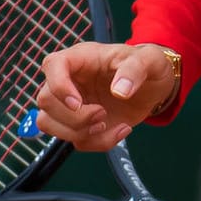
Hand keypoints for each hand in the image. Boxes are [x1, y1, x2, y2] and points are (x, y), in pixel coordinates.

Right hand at [33, 41, 176, 150]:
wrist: (155, 85)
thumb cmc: (147, 64)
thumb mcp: (150, 59)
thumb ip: (135, 69)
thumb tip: (119, 90)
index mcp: (81, 58)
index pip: (52, 65)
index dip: (58, 86)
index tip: (78, 103)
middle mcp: (70, 80)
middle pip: (46, 101)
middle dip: (74, 116)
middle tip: (102, 114)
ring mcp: (72, 104)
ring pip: (48, 124)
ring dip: (78, 132)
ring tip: (106, 124)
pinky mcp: (81, 124)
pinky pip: (76, 141)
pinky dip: (99, 143)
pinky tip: (121, 130)